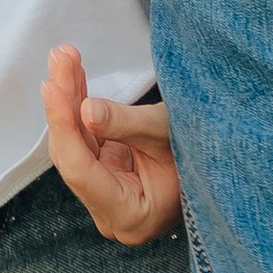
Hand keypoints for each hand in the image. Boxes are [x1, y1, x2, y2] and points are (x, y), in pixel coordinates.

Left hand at [43, 45, 183, 247]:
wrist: (221, 163)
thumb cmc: (203, 153)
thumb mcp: (166, 133)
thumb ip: (125, 124)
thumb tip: (86, 110)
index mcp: (128, 215)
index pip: (80, 170)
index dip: (63, 127)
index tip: (51, 86)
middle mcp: (110, 212)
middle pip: (73, 153)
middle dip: (64, 103)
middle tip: (59, 57)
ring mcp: (105, 194)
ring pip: (75, 142)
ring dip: (69, 98)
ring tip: (64, 56)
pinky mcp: (105, 175)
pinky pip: (85, 137)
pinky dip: (80, 104)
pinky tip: (74, 73)